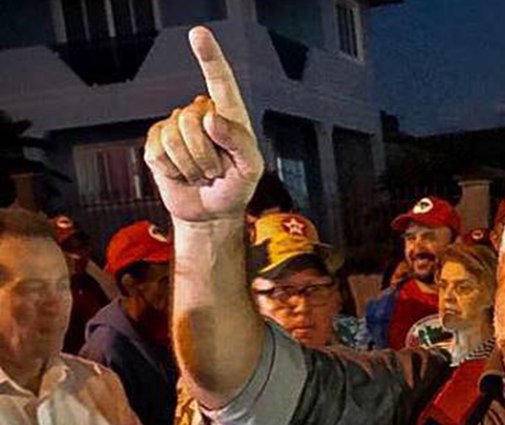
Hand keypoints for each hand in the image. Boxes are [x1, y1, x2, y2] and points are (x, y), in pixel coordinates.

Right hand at [144, 27, 262, 221]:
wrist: (210, 212)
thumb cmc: (236, 187)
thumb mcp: (251, 169)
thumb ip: (239, 141)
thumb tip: (210, 116)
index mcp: (228, 114)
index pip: (220, 81)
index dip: (209, 57)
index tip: (198, 33)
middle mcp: (200, 114)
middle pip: (192, 120)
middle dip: (206, 154)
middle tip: (216, 171)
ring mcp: (175, 127)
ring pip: (174, 137)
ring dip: (191, 165)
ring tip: (202, 174)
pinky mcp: (155, 144)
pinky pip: (158, 152)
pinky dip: (173, 170)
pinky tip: (182, 174)